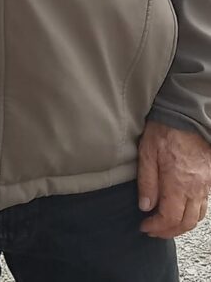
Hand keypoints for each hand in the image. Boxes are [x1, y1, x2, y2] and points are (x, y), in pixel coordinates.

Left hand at [138, 121, 210, 237]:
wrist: (185, 116)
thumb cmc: (164, 131)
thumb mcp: (147, 152)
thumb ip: (147, 181)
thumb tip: (145, 206)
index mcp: (178, 183)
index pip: (170, 217)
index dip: (157, 227)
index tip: (144, 227)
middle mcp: (195, 189)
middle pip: (186, 223)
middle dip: (168, 231)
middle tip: (153, 230)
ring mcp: (205, 185)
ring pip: (197, 217)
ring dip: (181, 226)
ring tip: (165, 225)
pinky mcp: (208, 180)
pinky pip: (204, 206)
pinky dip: (192, 215)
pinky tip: (180, 211)